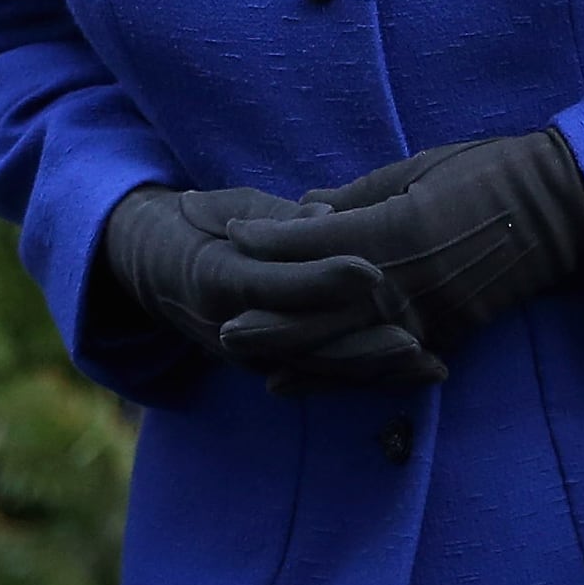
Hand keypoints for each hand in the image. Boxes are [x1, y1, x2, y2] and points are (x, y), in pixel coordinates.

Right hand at [97, 185, 441, 391]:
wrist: (153, 269)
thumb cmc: (196, 221)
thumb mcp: (227, 206)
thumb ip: (277, 216)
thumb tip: (327, 214)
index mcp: (216, 277)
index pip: (274, 283)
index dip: (323, 280)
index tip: (372, 270)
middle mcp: (231, 327)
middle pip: (303, 343)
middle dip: (360, 345)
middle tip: (414, 337)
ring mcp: (253, 355)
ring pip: (319, 370)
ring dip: (375, 372)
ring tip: (430, 366)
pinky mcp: (273, 365)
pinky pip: (325, 376)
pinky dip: (372, 378)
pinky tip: (421, 375)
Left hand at [227, 131, 583, 358]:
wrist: (560, 207)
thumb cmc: (489, 171)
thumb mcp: (416, 169)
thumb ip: (357, 198)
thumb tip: (303, 209)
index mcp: (394, 231)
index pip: (312, 241)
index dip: (265, 239)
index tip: (226, 232)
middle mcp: (404, 282)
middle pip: (317, 308)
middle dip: (265, 315)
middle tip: (216, 320)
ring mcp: (425, 316)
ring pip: (344, 347)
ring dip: (293, 354)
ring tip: (248, 359)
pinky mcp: (444, 336)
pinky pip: (382, 364)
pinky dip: (341, 375)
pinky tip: (306, 382)